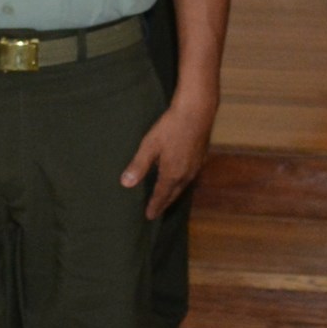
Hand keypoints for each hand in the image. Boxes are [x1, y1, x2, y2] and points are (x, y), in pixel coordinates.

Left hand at [120, 88, 217, 218]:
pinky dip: (182, 182)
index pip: (161, 195)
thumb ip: (138, 166)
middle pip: (174, 193)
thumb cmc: (170, 127)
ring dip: (174, 193)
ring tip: (168, 197)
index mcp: (172, 174)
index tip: (149, 216)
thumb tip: (125, 184)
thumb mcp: (150, 146)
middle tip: (157, 211)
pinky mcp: (201, 156)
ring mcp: (196, 166)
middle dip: (165, 202)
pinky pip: (190, 176)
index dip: (155, 206)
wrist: (197, 111)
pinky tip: (180, 177)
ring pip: (184, 185)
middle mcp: (186, 174)